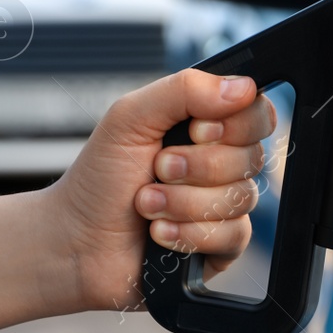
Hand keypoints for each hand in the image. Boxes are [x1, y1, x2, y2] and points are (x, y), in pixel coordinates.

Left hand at [42, 70, 276, 311]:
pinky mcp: (222, 245)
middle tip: (158, 168)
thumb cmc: (99, 179)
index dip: (233, 123)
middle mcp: (221, 164)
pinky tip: (160, 233)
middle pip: (253, 157)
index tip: (194, 131)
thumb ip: (184, 90)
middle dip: (198, 166)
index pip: (257, 113)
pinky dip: (189, 234)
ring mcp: (224, 205)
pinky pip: (233, 235)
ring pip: (242, 198)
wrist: (75, 242)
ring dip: (184, 203)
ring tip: (146, 204)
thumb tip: (242, 87)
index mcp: (206, 127)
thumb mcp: (130, 118)